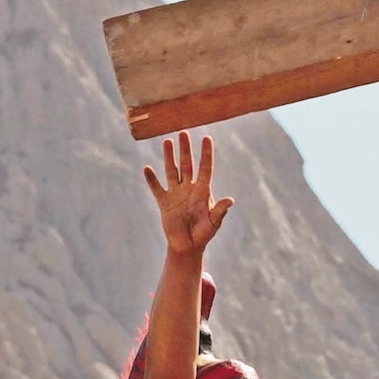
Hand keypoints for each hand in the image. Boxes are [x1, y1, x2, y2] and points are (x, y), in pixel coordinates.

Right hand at [141, 131, 234, 256]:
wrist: (188, 246)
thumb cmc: (204, 234)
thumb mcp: (213, 223)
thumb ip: (220, 211)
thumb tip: (230, 200)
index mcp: (203, 191)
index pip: (205, 168)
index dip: (206, 154)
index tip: (207, 138)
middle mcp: (189, 188)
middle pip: (187, 164)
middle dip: (185, 149)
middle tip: (183, 132)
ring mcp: (176, 194)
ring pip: (172, 171)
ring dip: (169, 156)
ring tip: (167, 141)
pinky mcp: (164, 203)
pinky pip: (157, 188)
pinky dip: (152, 179)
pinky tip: (147, 168)